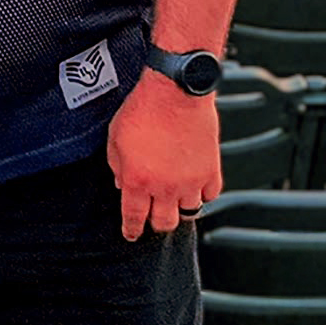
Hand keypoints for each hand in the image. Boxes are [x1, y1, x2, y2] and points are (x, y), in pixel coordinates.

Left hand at [108, 72, 220, 241]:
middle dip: (156, 222)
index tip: (131, 234)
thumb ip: (116, 165)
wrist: (175, 91)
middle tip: (154, 214)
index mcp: (137, 180)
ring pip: (189, 212)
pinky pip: (210, 195)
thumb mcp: (115, 137)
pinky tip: (195, 185)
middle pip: (164, 223)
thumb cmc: (143, 108)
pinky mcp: (211, 170)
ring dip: (180, 207)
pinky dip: (203, 193)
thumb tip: (121, 183)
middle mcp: (165, 187)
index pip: (134, 218)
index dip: (131, 230)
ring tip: (175, 197)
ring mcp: (191, 181)